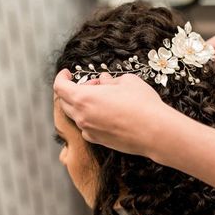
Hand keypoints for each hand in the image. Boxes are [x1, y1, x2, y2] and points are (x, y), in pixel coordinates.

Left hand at [53, 71, 172, 156]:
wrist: (154, 132)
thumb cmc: (142, 104)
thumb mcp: (127, 81)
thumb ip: (110, 81)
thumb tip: (104, 81)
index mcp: (83, 98)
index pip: (60, 87)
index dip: (61, 77)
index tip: (67, 73)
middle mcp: (82, 116)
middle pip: (65, 102)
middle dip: (75, 90)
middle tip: (94, 85)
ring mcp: (89, 131)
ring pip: (76, 116)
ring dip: (84, 105)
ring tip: (104, 99)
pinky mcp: (99, 141)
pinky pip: (87, 128)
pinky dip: (90, 119)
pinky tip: (106, 114)